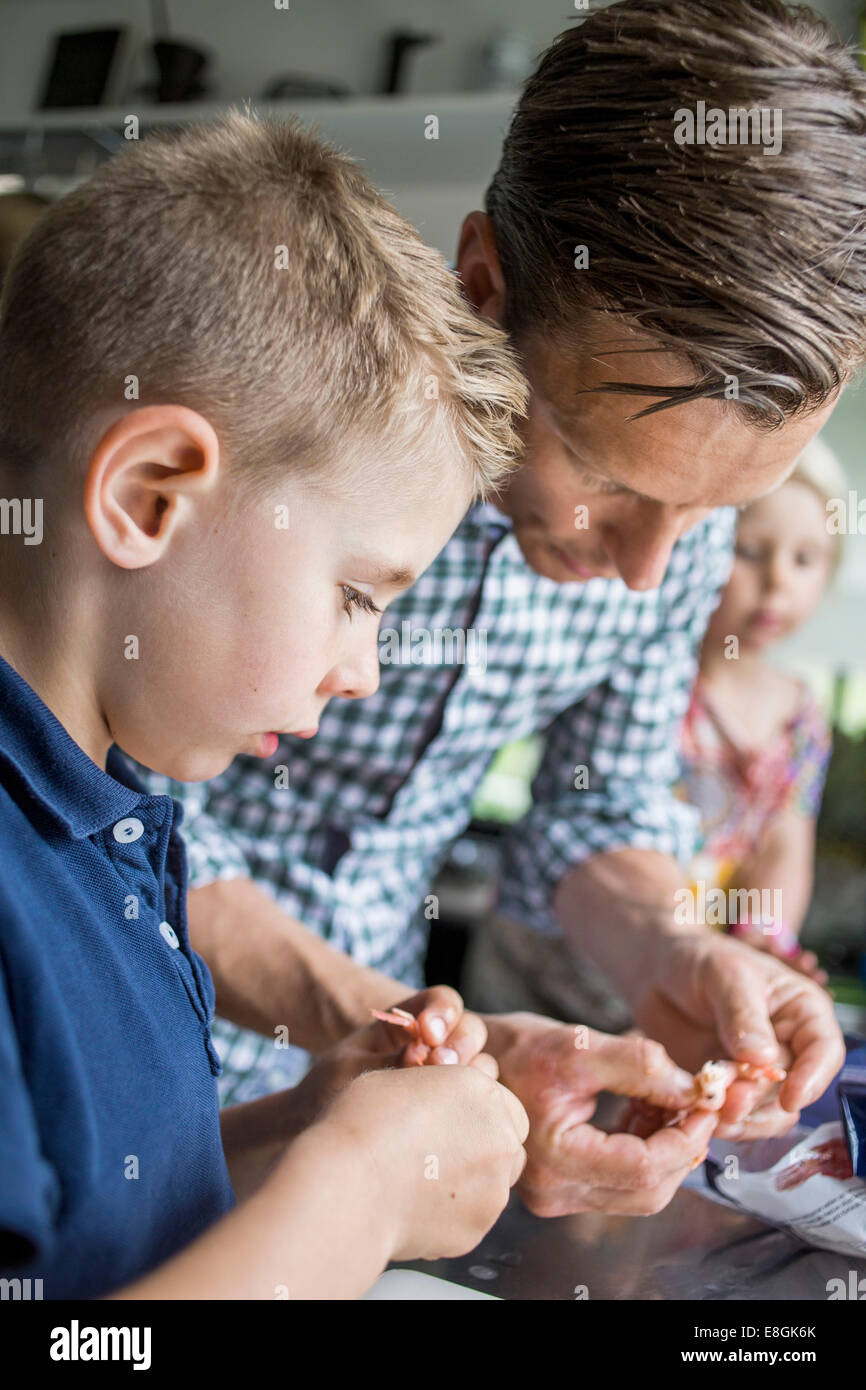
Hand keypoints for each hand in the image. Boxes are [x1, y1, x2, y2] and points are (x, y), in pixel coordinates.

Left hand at [288, 985, 495, 1132]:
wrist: (316, 1133)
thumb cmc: (326, 1091)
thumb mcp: (349, 1068)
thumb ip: (388, 1061)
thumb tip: (426, 1060)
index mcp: (408, 1023)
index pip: (442, 1002)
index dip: (443, 1011)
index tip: (427, 1031)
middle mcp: (434, 1047)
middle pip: (470, 1030)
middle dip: (461, 1042)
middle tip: (441, 1060)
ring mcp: (446, 1080)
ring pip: (482, 1066)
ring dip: (471, 1074)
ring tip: (445, 1092)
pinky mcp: (452, 1113)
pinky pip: (479, 1104)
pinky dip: (474, 1106)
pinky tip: (454, 1120)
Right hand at [322, 1066, 528, 1260]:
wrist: (348, 1186)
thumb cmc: (363, 1125)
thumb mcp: (401, 1079)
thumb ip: (437, 1090)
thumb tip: (439, 1102)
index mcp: (482, 1093)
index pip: (504, 1104)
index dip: (479, 1114)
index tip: (454, 1122)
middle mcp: (500, 1139)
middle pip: (508, 1144)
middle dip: (484, 1147)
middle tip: (441, 1153)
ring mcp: (493, 1188)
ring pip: (494, 1184)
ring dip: (470, 1181)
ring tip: (421, 1181)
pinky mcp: (476, 1228)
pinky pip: (472, 1217)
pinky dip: (453, 1213)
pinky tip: (415, 1204)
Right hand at [485, 1014, 718, 1217]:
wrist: (474, 1059)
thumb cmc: (517, 1049)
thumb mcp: (580, 1045)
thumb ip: (640, 1067)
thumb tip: (695, 1090)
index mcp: (555, 1159)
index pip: (642, 1167)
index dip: (684, 1137)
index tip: (706, 1104)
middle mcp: (554, 1191)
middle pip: (647, 1190)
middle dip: (681, 1146)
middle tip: (699, 1104)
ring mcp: (557, 1194)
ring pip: (638, 1189)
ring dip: (665, 1147)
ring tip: (669, 1099)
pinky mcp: (563, 1186)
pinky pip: (620, 1180)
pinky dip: (644, 1147)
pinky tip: (644, 1108)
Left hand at [633, 931, 844, 1138]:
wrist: (657, 971)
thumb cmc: (699, 959)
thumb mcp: (725, 976)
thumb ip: (744, 1017)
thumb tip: (764, 1059)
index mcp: (801, 1012)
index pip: (824, 1051)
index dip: (813, 1079)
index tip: (791, 1098)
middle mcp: (786, 1047)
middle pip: (792, 1090)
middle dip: (761, 1099)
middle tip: (730, 1099)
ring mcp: (755, 1072)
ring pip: (764, 1111)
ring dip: (739, 1116)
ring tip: (710, 1105)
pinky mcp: (726, 1088)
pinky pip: (731, 1115)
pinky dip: (716, 1117)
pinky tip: (696, 1111)